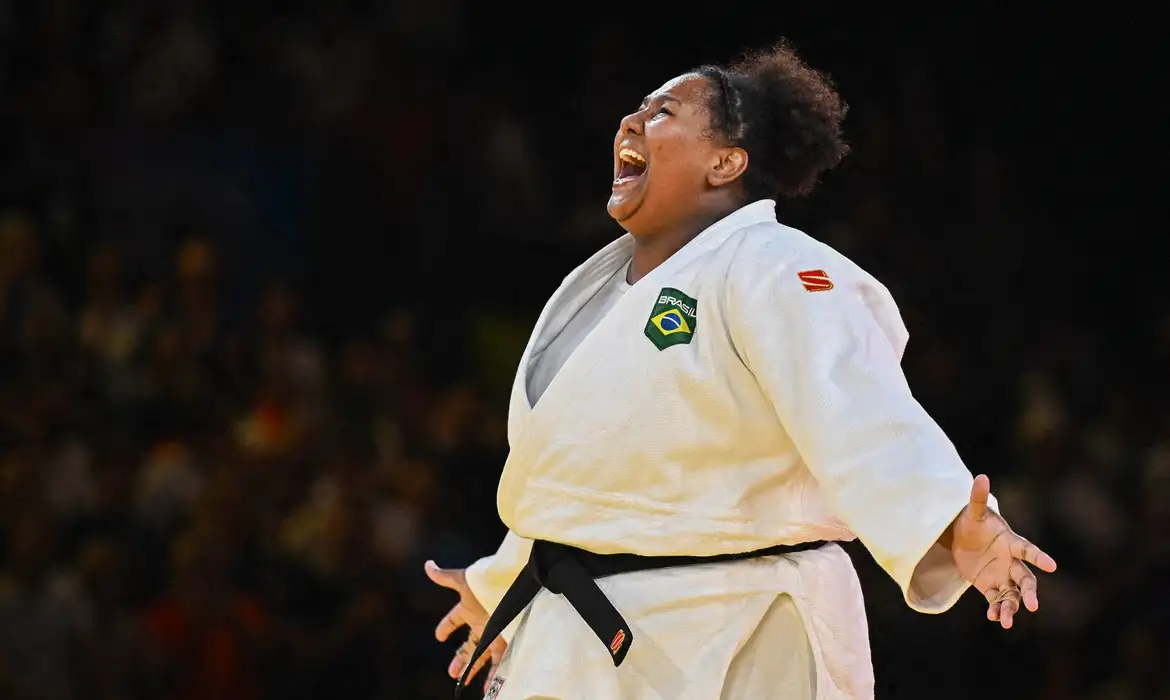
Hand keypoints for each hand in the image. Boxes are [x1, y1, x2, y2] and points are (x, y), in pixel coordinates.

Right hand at [425, 560, 507, 690]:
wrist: (513, 585)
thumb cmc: (486, 582)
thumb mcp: (463, 580)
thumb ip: (444, 576)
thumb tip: (427, 565)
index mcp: (469, 608)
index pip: (454, 620)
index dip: (446, 627)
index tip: (438, 635)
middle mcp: (481, 622)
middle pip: (468, 644)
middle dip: (460, 658)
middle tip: (452, 672)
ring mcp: (494, 632)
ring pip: (481, 656)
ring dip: (472, 670)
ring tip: (464, 683)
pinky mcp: (506, 640)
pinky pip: (498, 662)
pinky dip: (493, 676)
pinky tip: (490, 689)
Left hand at [947, 474, 1057, 628]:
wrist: (962, 538)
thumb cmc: (972, 522)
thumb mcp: (972, 511)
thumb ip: (977, 498)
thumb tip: (981, 476)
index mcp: (1010, 542)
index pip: (1027, 550)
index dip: (1039, 557)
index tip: (1052, 566)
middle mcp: (1011, 562)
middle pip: (1025, 579)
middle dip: (1030, 592)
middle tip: (1033, 605)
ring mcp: (1002, 576)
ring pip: (1013, 595)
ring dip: (1011, 608)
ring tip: (1005, 621)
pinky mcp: (991, 587)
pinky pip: (997, 601)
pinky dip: (997, 610)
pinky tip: (994, 618)